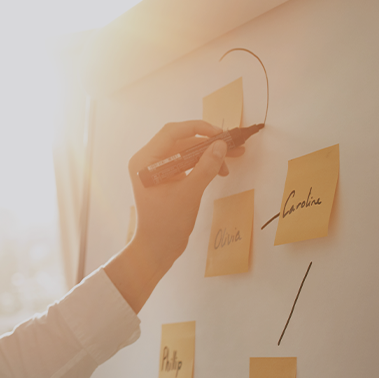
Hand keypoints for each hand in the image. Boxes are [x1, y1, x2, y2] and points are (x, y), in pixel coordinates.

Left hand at [104, 121, 243, 312]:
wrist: (157, 248)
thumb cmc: (167, 223)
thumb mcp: (189, 193)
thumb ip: (205, 167)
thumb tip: (221, 145)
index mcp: (145, 161)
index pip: (172, 132)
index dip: (198, 129)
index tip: (221, 134)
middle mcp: (147, 161)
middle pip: (180, 140)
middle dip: (207, 143)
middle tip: (233, 146)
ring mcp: (156, 169)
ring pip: (186, 151)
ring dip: (208, 155)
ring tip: (231, 161)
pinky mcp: (165, 178)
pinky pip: (186, 163)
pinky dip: (202, 165)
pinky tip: (220, 171)